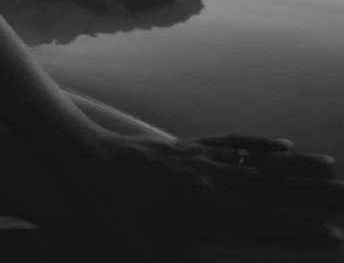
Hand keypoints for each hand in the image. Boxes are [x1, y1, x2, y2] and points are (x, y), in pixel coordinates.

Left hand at [58, 130, 343, 258]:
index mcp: (201, 203)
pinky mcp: (183, 145)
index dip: (299, 228)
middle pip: (271, 185)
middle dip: (314, 192)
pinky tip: (280, 143)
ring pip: (256, 160)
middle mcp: (207, 176)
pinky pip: (229, 142)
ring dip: (294, 165)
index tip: (337, 236)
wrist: (74, 153)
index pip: (262, 218)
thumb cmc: (102, 207)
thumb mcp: (133, 249)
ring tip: (330, 166)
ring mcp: (196, 156)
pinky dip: (257, 144)